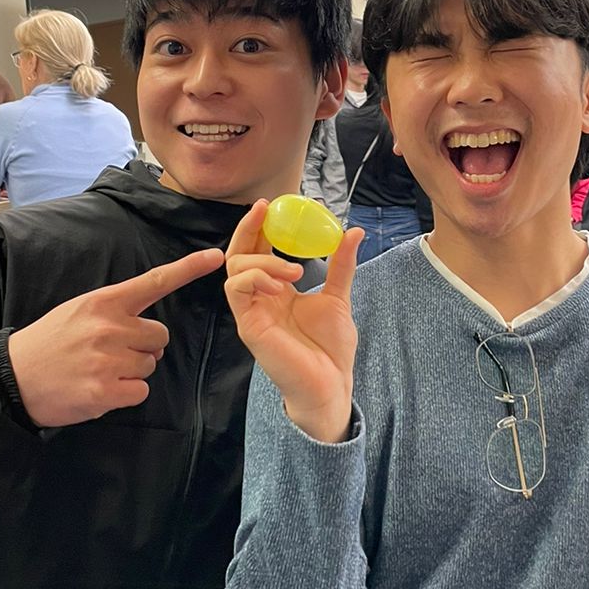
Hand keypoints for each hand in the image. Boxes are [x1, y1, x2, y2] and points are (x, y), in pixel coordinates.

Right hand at [7, 249, 223, 426]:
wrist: (12, 377)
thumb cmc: (50, 344)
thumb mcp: (79, 312)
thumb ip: (116, 313)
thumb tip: (153, 335)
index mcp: (104, 302)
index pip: (154, 281)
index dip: (188, 269)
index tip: (216, 256)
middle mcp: (109, 327)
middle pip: (160, 336)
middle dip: (144, 347)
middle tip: (109, 354)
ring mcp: (108, 359)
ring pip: (150, 365)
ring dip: (131, 373)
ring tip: (97, 371)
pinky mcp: (106, 390)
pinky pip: (141, 391)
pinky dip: (125, 395)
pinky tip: (99, 389)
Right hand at [225, 200, 362, 442]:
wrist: (330, 384)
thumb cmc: (330, 349)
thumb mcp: (338, 298)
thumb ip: (341, 266)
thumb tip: (353, 232)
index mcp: (277, 290)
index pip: (259, 250)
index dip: (260, 226)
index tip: (272, 205)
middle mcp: (260, 298)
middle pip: (239, 254)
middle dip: (248, 228)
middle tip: (264, 209)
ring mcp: (251, 311)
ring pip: (234, 268)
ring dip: (262, 260)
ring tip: (295, 271)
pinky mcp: (248, 325)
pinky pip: (236, 289)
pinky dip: (256, 278)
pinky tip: (280, 286)